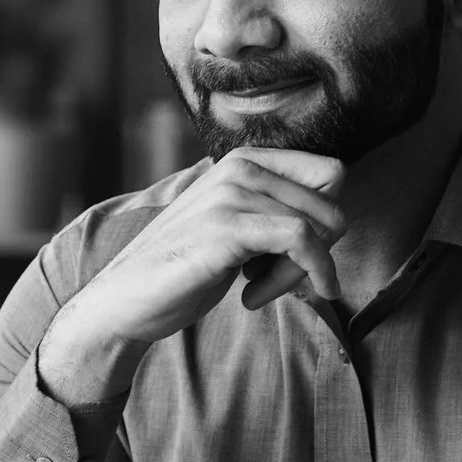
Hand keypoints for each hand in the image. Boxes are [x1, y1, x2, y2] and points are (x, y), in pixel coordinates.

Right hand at [37, 149, 345, 407]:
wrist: (125, 299)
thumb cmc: (184, 269)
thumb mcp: (235, 228)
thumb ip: (273, 212)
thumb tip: (336, 220)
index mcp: (243, 161)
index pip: (330, 174)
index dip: (327, 220)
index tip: (297, 255)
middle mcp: (239, 167)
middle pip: (331, 203)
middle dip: (318, 251)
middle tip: (276, 279)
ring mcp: (231, 193)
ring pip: (319, 226)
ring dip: (300, 273)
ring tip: (257, 290)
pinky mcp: (228, 227)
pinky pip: (302, 242)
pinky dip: (302, 276)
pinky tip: (255, 299)